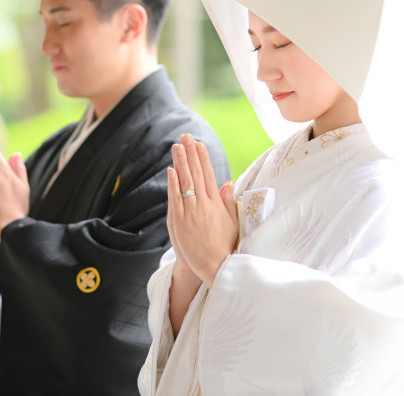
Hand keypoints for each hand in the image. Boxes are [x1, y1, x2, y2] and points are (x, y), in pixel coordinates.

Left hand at [168, 133, 237, 287]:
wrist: (215, 266)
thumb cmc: (225, 245)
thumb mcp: (232, 221)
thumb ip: (228, 201)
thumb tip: (228, 182)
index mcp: (216, 204)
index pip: (208, 175)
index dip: (203, 158)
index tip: (199, 144)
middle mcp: (203, 205)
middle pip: (195, 174)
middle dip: (190, 153)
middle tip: (185, 136)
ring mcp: (190, 213)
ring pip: (184, 182)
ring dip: (180, 163)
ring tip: (176, 146)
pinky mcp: (179, 222)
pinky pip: (175, 199)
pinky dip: (173, 184)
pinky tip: (171, 170)